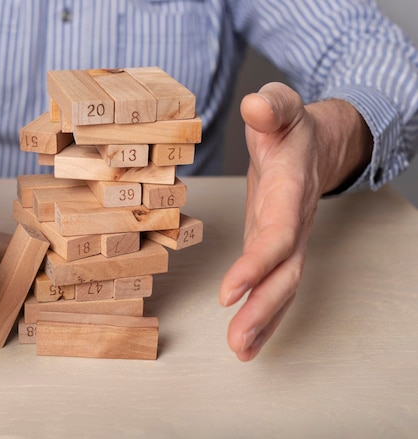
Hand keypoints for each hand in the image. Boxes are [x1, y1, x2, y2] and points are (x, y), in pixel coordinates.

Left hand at [219, 82, 370, 360]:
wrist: (317, 144)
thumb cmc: (292, 130)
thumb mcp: (280, 109)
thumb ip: (271, 107)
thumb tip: (254, 105)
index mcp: (290, 192)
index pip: (277, 235)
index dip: (256, 264)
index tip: (229, 292)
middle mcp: (293, 222)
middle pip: (284, 272)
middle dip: (263, 309)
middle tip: (238, 342)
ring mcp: (288, 238)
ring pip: (283, 285)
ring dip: (264, 320)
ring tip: (241, 350)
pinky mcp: (278, 245)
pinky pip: (276, 284)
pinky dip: (266, 313)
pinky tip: (250, 338)